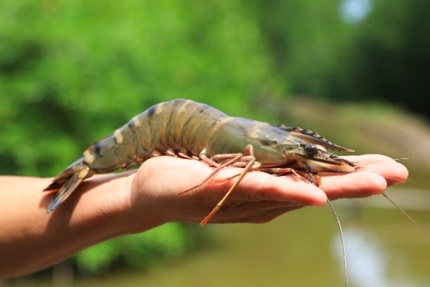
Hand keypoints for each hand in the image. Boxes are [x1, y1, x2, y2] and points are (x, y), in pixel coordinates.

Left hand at [127, 154, 407, 227]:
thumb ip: (265, 167)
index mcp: (272, 191)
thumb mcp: (239, 168)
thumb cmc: (198, 175)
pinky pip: (261, 191)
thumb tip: (291, 158)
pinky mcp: (226, 192)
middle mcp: (266, 200)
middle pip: (318, 188)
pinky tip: (313, 194)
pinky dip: (289, 192)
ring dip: (335, 187)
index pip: (319, 179)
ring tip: (373, 183)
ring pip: (297, 191)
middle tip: (396, 174)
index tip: (388, 167)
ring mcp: (248, 199)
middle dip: (356, 182)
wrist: (155, 191)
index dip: (352, 174)